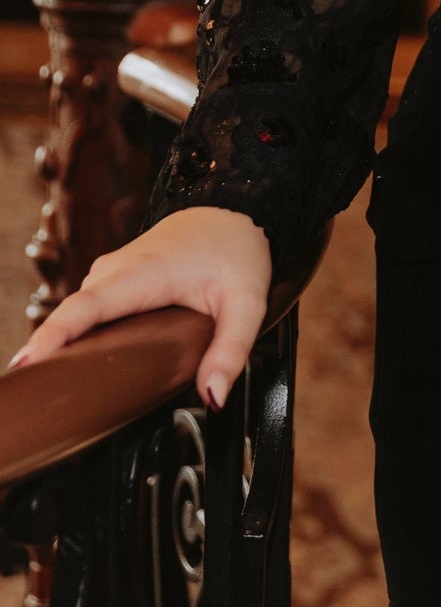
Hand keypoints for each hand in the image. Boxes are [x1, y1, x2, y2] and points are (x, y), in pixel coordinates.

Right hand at [5, 207, 272, 412]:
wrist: (235, 210)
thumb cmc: (237, 252)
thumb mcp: (246, 304)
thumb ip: (231, 350)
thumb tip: (214, 396)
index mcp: (144, 273)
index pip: (87, 306)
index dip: (54, 336)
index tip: (28, 364)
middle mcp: (118, 269)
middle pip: (72, 313)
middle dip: (47, 350)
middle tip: (31, 394)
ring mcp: (112, 270)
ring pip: (78, 309)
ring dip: (59, 342)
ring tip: (43, 384)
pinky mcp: (114, 275)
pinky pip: (86, 304)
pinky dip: (74, 330)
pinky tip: (66, 360)